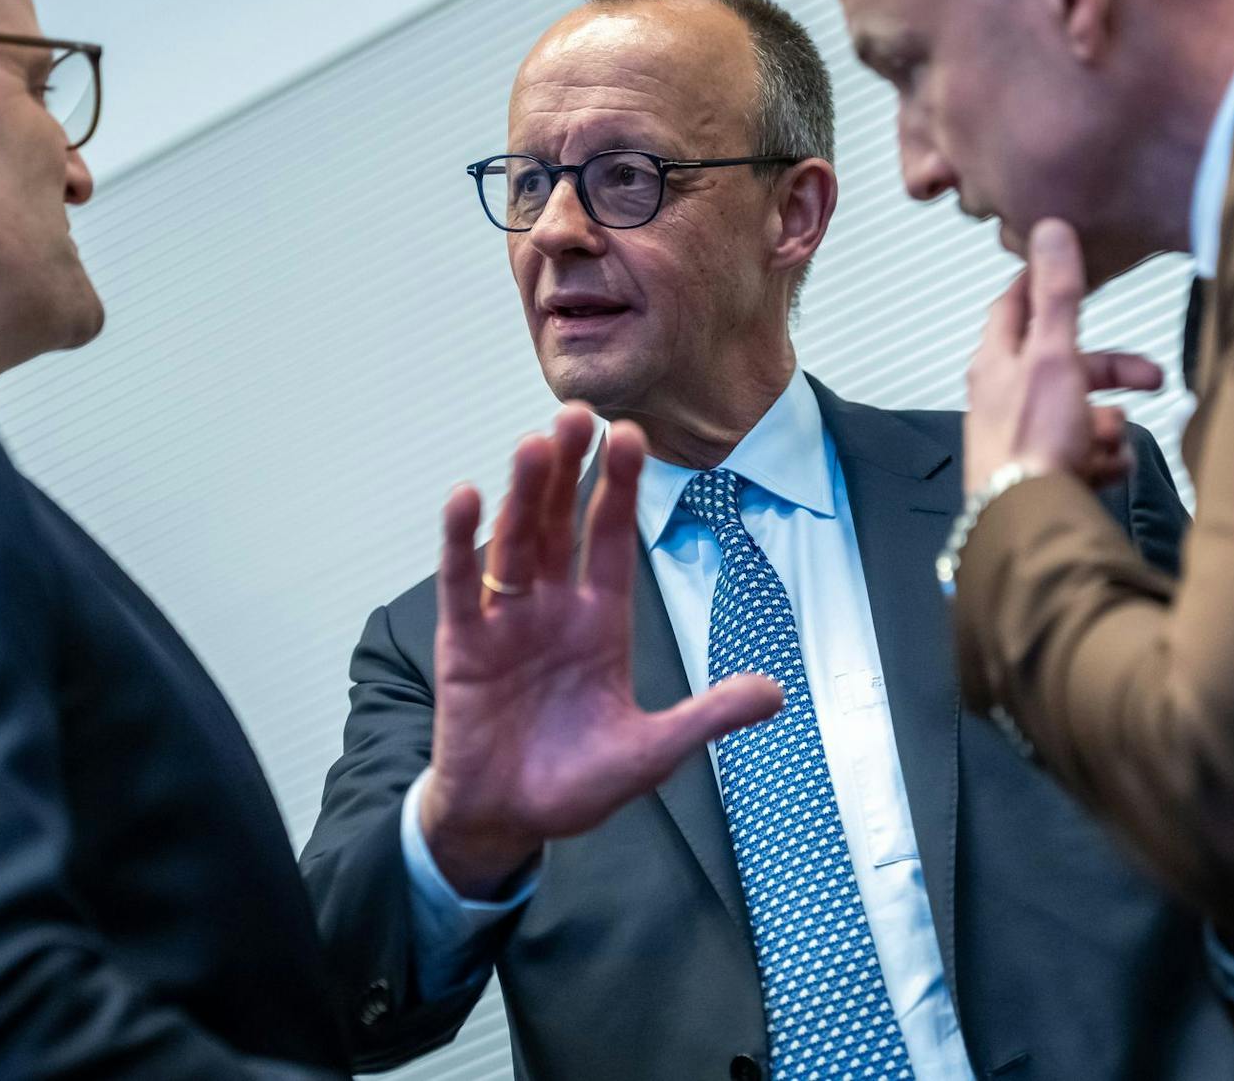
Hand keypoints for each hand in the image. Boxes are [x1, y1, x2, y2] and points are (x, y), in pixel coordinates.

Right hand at [421, 408, 782, 897]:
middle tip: (577, 413)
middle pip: (561, 525)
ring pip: (515, 542)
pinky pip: (461, 585)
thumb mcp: (652, 752)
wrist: (509, 820)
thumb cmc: (576, 784)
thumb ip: (706, 717)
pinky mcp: (464, 644)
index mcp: (600, 622)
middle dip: (570, 471)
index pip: (612, 541)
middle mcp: (553, 608)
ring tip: (534, 445)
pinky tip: (466, 497)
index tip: (631, 438)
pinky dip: (459, 542)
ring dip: (523, 494)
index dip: (620, 490)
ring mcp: (506, 621)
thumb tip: (774, 692)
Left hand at [964, 219, 1162, 493]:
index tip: (1068, 270)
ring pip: (1080, 413)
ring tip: (1113, 439)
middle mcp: (1004, 397)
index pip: (1015, 306)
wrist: (1027, 519)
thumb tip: (1049, 232)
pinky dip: (1102, 458)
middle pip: (1066, 365)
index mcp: (998, 362)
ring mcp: (1022, 435)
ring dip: (1108, 424)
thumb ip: (1057, 296)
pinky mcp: (1040, 472)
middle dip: (1112, 371)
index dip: (1043, 285)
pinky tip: (1108, 467)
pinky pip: (1084, 454)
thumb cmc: (1030, 442)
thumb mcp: (1052, 355)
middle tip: (1150, 377)